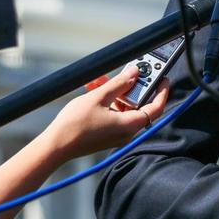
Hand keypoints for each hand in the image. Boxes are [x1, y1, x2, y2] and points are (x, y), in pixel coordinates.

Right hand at [42, 64, 169, 160]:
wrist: (55, 146)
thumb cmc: (75, 125)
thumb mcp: (98, 98)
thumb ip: (118, 84)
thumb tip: (134, 73)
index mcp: (130, 125)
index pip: (156, 107)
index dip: (162, 91)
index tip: (163, 78)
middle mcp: (126, 132)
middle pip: (138, 104)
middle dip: (131, 86)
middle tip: (128, 72)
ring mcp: (116, 134)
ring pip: (123, 107)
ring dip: (115, 91)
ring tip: (102, 79)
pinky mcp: (106, 134)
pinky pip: (113, 113)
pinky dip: (107, 101)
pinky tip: (95, 89)